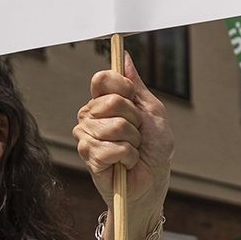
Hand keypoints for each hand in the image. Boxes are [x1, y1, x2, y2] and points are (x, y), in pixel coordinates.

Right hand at [74, 54, 172, 232]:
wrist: (151, 183)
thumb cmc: (154, 149)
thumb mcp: (152, 111)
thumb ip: (136, 85)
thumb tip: (124, 56)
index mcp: (104, 101)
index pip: (102, 79)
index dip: (123, 88)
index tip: (134, 102)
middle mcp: (90, 116)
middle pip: (112, 101)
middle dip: (135, 119)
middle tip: (137, 134)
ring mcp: (86, 135)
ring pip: (115, 126)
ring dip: (133, 141)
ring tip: (132, 150)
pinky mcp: (88, 156)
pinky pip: (112, 147)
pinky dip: (128, 156)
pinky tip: (125, 163)